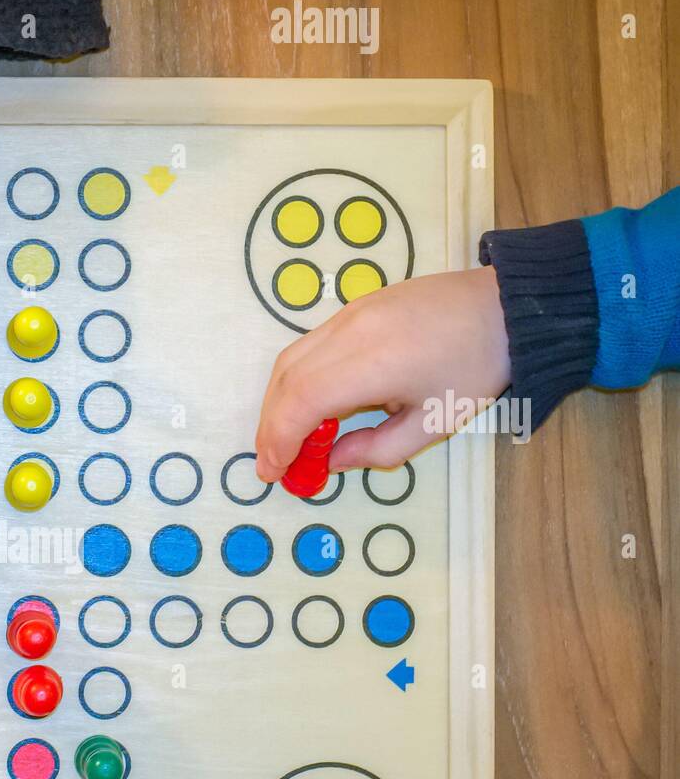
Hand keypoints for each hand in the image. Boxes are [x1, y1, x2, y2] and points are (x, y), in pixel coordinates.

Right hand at [254, 266, 510, 479]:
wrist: (506, 306)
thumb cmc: (476, 368)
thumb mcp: (434, 424)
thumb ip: (376, 449)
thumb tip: (332, 461)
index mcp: (372, 364)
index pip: (301, 403)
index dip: (279, 440)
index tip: (274, 472)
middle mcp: (350, 333)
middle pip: (286, 380)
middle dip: (271, 426)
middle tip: (274, 462)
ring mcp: (349, 314)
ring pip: (290, 359)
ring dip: (278, 402)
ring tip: (285, 437)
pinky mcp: (354, 307)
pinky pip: (308, 345)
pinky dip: (295, 380)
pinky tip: (307, 404)